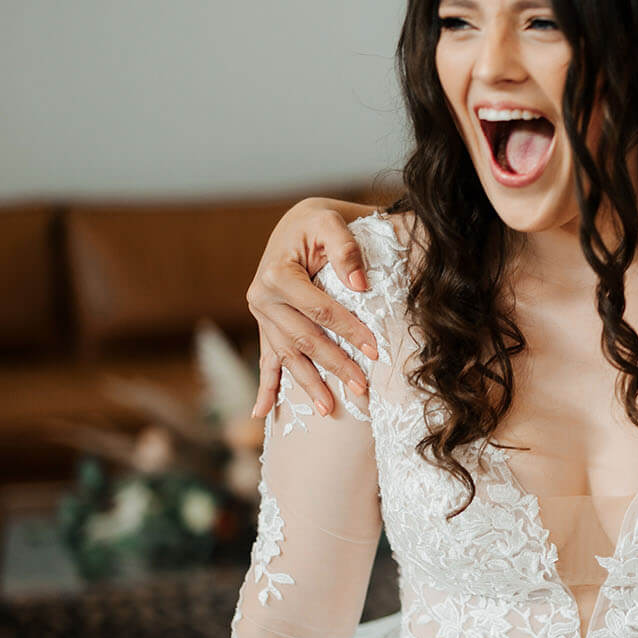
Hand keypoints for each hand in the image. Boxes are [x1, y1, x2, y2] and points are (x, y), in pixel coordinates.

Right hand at [247, 197, 378, 417]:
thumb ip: (346, 250)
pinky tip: (262, 413)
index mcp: (276, 274)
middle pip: (304, 339)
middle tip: (361, 387)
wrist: (298, 224)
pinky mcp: (266, 325)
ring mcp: (261, 315)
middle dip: (334, 365)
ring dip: (308, 384)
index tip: (376, 350)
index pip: (319, 310)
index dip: (349, 331)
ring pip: (287, 355)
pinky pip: (266, 359)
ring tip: (329, 409)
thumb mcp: (331, 223)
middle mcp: (262, 298)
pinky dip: (266, 387)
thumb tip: (360, 286)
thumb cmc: (318, 223)